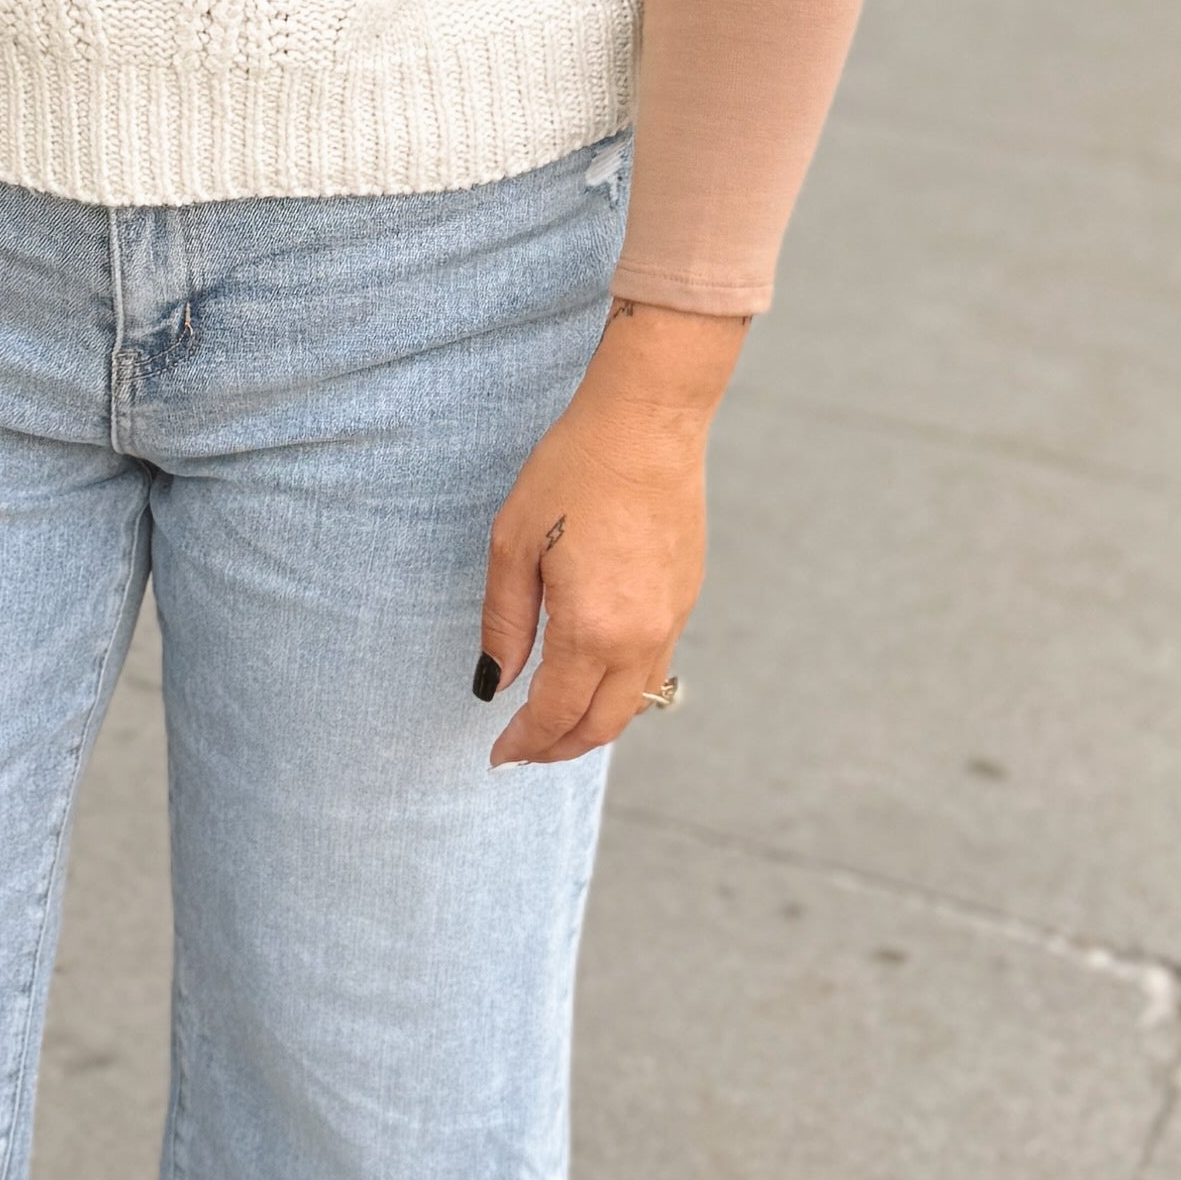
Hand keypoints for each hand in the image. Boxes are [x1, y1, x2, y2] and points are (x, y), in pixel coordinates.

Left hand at [476, 302, 740, 764]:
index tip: (498, 754)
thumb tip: (494, 683)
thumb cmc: (572, 472)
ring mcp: (671, 620)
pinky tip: (593, 678)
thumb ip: (504, 623)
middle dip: (559, 749)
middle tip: (524, 752)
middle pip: (602, 726)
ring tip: (555, 726)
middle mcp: (641, 636)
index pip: (556, 713)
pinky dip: (621, 692)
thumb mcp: (513, 544)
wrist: (646, 425)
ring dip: (594, 726)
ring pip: (635, 704)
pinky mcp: (686, 598)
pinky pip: (655, 668)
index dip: (524, 742)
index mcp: (592, 628)